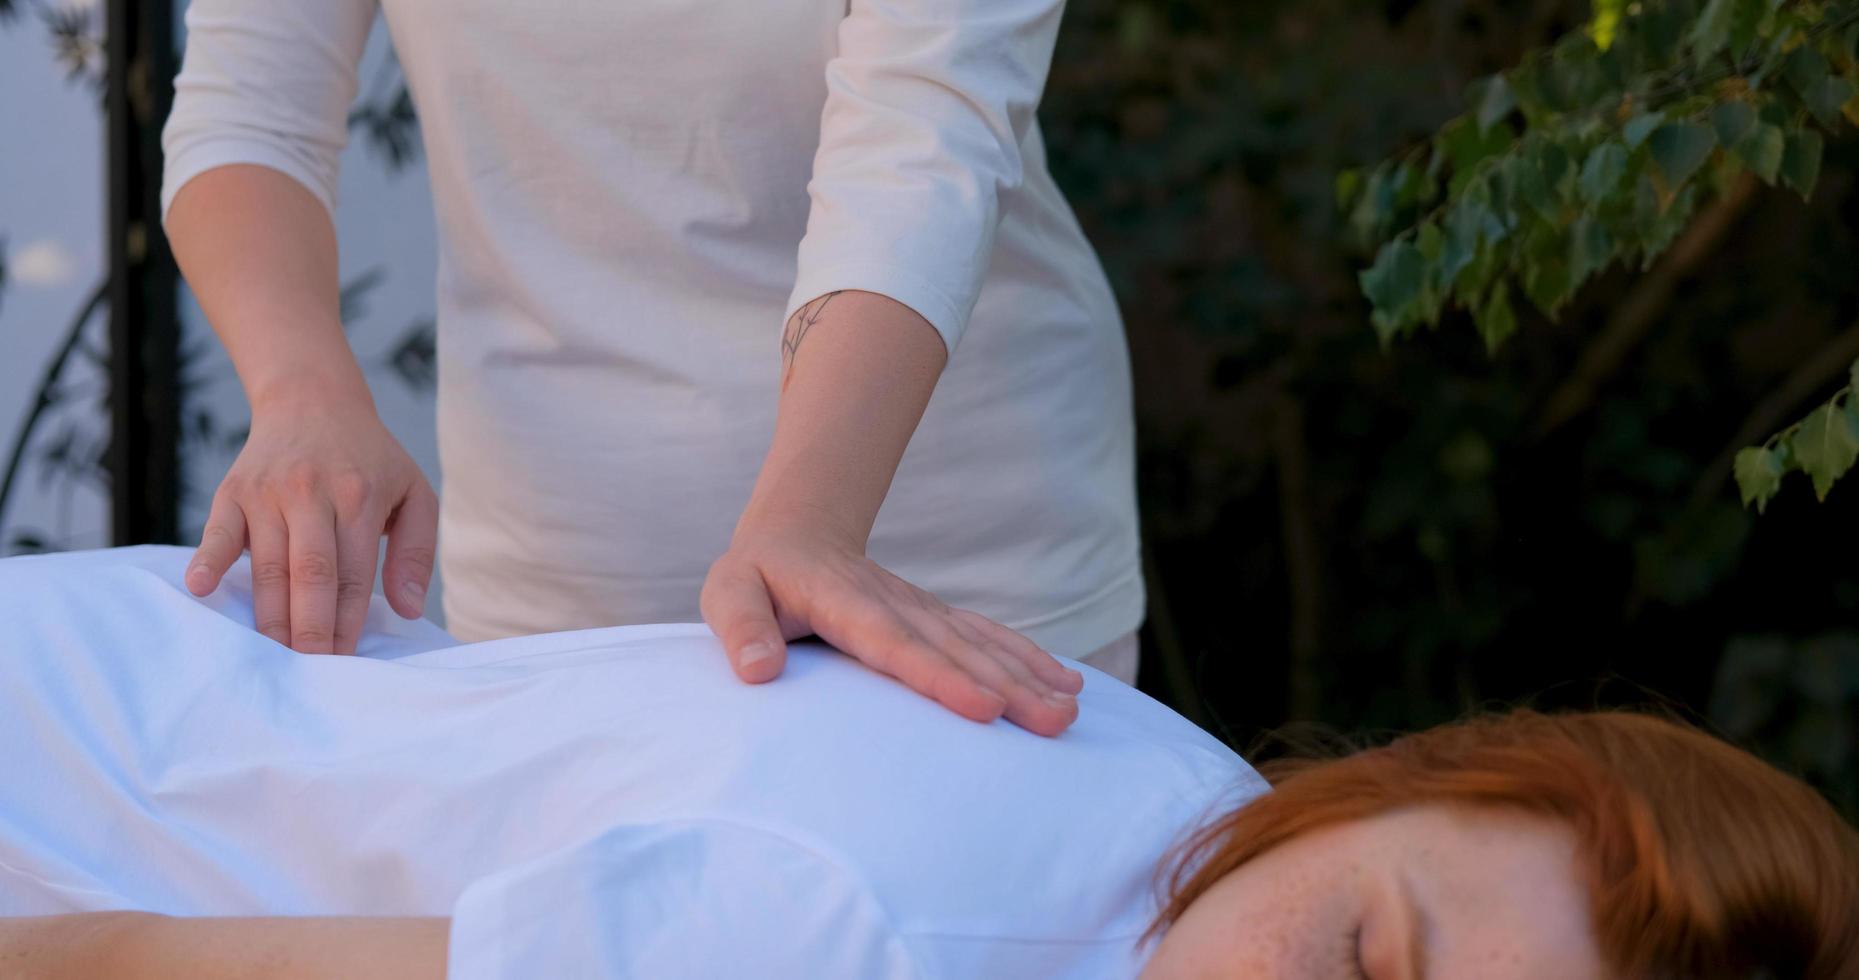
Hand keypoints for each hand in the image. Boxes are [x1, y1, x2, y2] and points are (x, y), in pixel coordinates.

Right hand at [184, 390, 438, 653]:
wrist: (314, 400)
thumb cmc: (370, 460)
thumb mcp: (414, 493)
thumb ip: (416, 552)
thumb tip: (408, 610)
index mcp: (360, 498)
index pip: (353, 574)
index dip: (348, 622)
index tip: (346, 663)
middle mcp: (312, 494)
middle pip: (309, 574)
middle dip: (310, 628)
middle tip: (309, 671)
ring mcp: (269, 493)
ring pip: (268, 564)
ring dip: (269, 615)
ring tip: (273, 656)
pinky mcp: (234, 491)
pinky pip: (218, 531)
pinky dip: (209, 560)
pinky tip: (201, 590)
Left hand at [700, 511, 1085, 736]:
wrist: (797, 533)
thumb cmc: (757, 576)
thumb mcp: (727, 594)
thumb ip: (741, 629)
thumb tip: (759, 671)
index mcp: (844, 602)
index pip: (896, 645)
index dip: (940, 677)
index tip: (983, 707)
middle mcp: (894, 604)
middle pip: (956, 649)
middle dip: (1009, 686)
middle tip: (1053, 721)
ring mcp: (921, 609)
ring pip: (981, 643)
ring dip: (1029, 676)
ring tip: (1070, 710)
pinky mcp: (935, 617)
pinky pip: (987, 636)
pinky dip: (1029, 658)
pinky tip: (1068, 682)